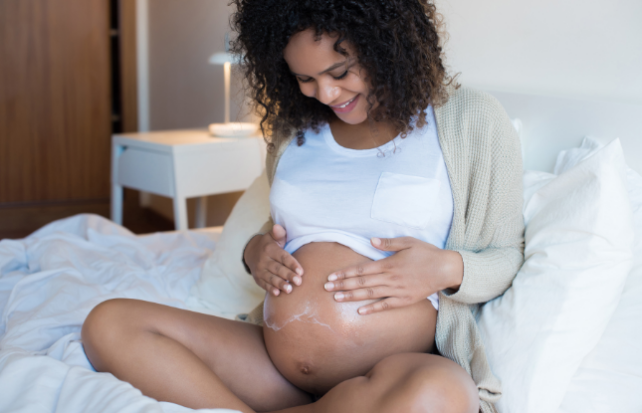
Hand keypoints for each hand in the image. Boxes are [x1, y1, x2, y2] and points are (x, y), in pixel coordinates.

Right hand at [244, 224, 303, 296]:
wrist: (251, 252)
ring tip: (290, 290)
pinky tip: (277, 293)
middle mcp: (264, 260)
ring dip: (280, 284)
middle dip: (288, 276)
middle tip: (299, 282)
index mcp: (270, 250)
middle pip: (278, 269)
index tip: (301, 271)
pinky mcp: (257, 278)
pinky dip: (270, 289)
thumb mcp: (272, 237)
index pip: (283, 257)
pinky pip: (264, 284)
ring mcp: (259, 270)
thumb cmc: (268, 244)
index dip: (292, 264)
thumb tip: (278, 227)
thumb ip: (278, 233)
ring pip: (271, 278)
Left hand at [323, 237, 462, 314]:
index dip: (345, 273)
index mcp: (389, 264)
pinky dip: (373, 309)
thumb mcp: (408, 242)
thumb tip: (372, 240)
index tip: (331, 277)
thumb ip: (389, 243)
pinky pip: (386, 305)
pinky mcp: (405, 300)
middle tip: (326, 288)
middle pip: (361, 283)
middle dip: (342, 285)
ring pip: (370, 295)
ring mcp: (397, 290)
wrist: (446, 269)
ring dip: (352, 297)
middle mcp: (390, 278)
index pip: (361, 270)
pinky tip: (360, 312)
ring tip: (337, 298)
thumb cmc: (427, 253)